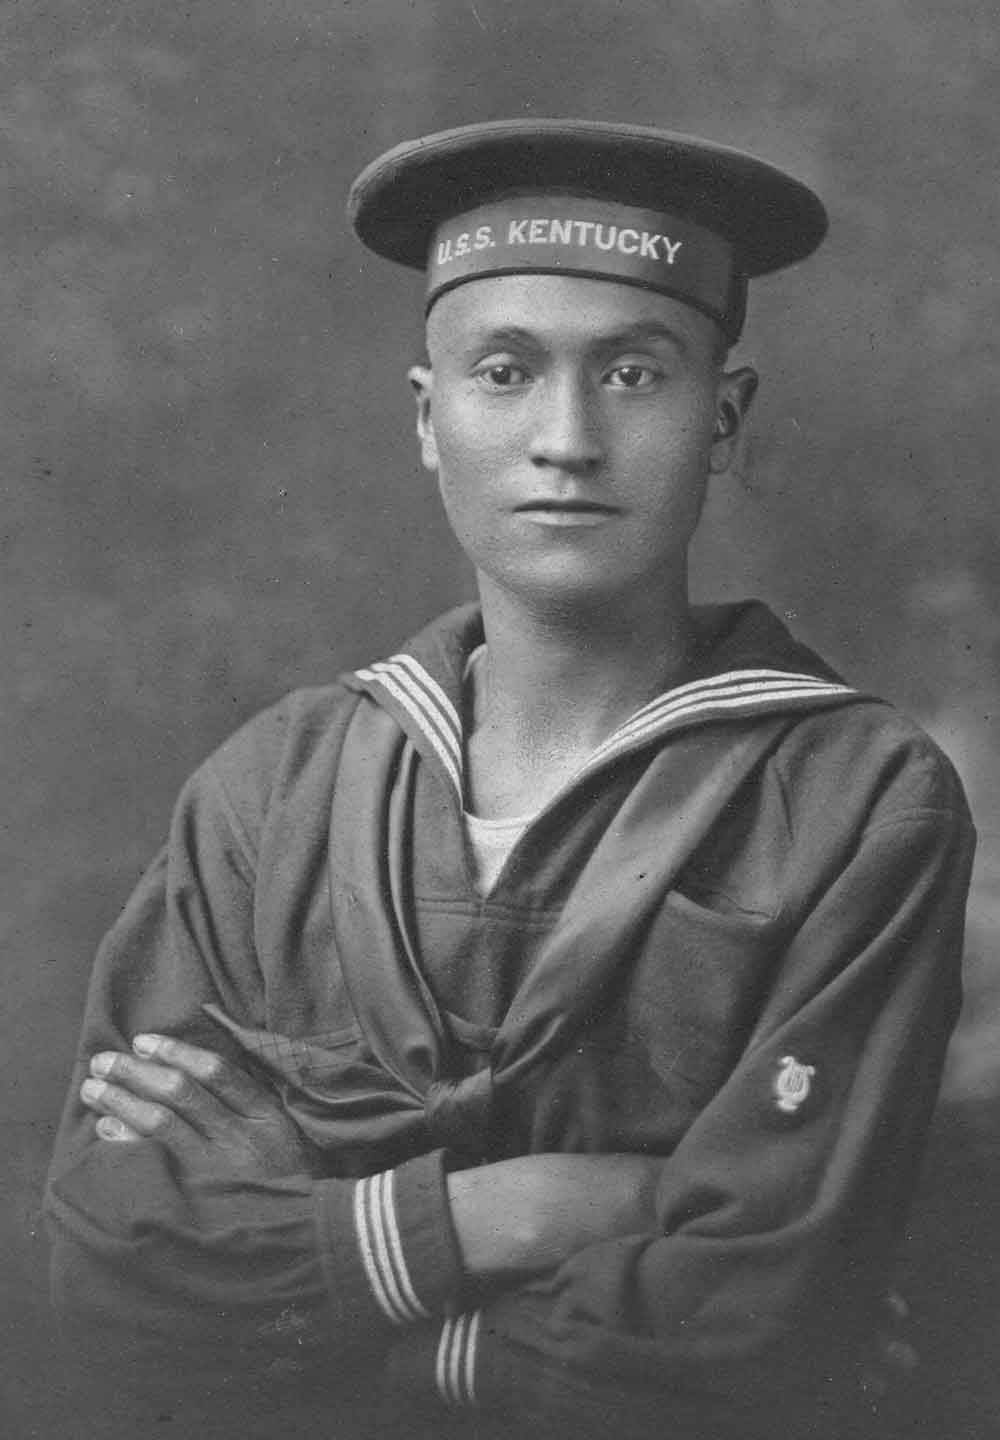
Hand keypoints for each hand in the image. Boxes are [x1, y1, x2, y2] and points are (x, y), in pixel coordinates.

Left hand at [80, 1034, 313, 1178]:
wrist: (299, 1234)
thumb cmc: (284, 1176)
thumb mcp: (281, 1131)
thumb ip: (246, 1101)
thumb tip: (190, 1065)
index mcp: (265, 1115)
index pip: (216, 1071)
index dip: (175, 1052)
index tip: (142, 1041)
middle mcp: (240, 1138)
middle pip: (181, 1092)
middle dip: (136, 1071)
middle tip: (103, 1060)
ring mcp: (216, 1171)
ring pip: (161, 1122)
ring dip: (121, 1100)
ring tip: (93, 1088)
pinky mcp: (195, 1200)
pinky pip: (153, 1162)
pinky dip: (127, 1140)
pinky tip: (106, 1127)